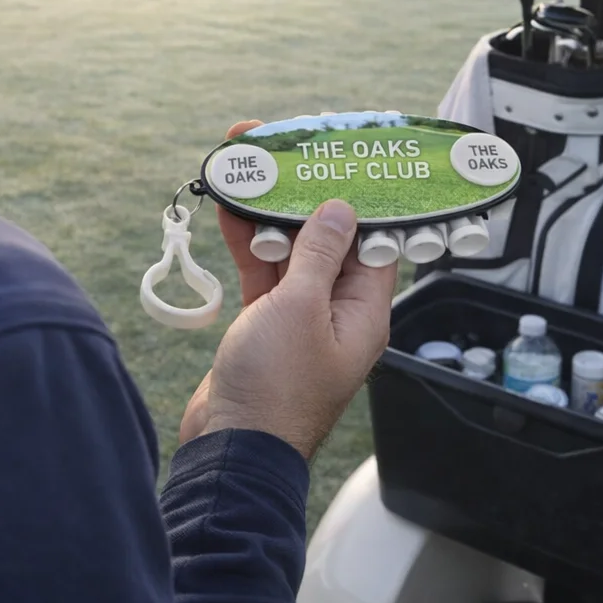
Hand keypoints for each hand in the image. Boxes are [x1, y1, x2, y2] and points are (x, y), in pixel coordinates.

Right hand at [179, 120, 397, 461]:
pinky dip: (248, 244)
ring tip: (249, 169)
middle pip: (327, 240)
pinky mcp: (266, 322)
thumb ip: (319, 255)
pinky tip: (231, 210)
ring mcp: (299, 316)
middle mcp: (337, 309)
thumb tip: (340, 209)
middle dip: (304, 198)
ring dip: (269, 215)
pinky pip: (263, 272)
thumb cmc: (274, 388)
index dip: (358, 199)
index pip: (371, 241)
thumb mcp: (301, 308)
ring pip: (290, 252)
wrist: (231, 447)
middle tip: (284, 155)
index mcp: (363, 310)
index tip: (341, 161)